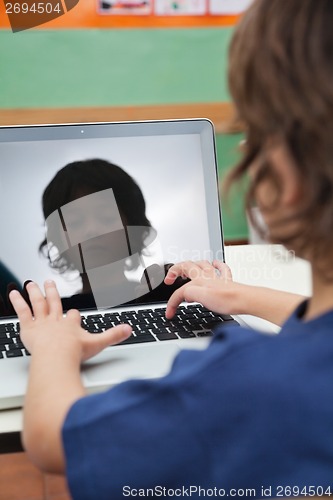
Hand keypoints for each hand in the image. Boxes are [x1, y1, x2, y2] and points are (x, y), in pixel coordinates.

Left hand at [9, 280, 131, 361]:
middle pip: (54, 302)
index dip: (73, 315)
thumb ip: (113, 335)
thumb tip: (129, 329)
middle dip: (52, 292)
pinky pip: (23, 311)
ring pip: (38, 304)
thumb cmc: (75, 352)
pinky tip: (13, 293)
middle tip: (49, 282)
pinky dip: (18, 302)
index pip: (72, 316)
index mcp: (72, 324)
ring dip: (35, 292)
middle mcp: (56, 320)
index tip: (72, 314)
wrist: (57, 357)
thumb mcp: (98, 343)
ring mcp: (42, 322)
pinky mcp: (29, 327)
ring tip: (31, 283)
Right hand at [164, 260, 242, 318]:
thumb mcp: (202, 298)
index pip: (180, 291)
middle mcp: (206, 276)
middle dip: (174, 270)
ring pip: (201, 264)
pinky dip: (216, 265)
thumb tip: (181, 295)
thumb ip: (189, 294)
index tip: (170, 313)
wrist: (246, 300)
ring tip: (186, 269)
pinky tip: (215, 264)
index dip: (172, 302)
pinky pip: (221, 268)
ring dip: (191, 264)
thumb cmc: (228, 300)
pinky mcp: (227, 281)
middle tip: (168, 279)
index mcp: (199, 280)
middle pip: (186, 266)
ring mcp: (217, 277)